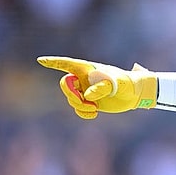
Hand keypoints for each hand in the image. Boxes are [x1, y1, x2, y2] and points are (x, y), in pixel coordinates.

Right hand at [37, 56, 157, 118]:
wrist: (135, 94)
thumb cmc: (128, 82)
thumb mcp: (119, 83)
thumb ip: (103, 87)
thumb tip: (88, 96)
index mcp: (89, 69)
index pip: (68, 64)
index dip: (54, 62)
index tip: (40, 60)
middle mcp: (84, 79)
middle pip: (65, 84)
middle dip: (71, 94)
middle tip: (83, 101)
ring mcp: (85, 91)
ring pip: (72, 99)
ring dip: (80, 105)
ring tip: (94, 108)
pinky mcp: (90, 102)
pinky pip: (78, 109)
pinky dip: (82, 113)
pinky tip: (93, 114)